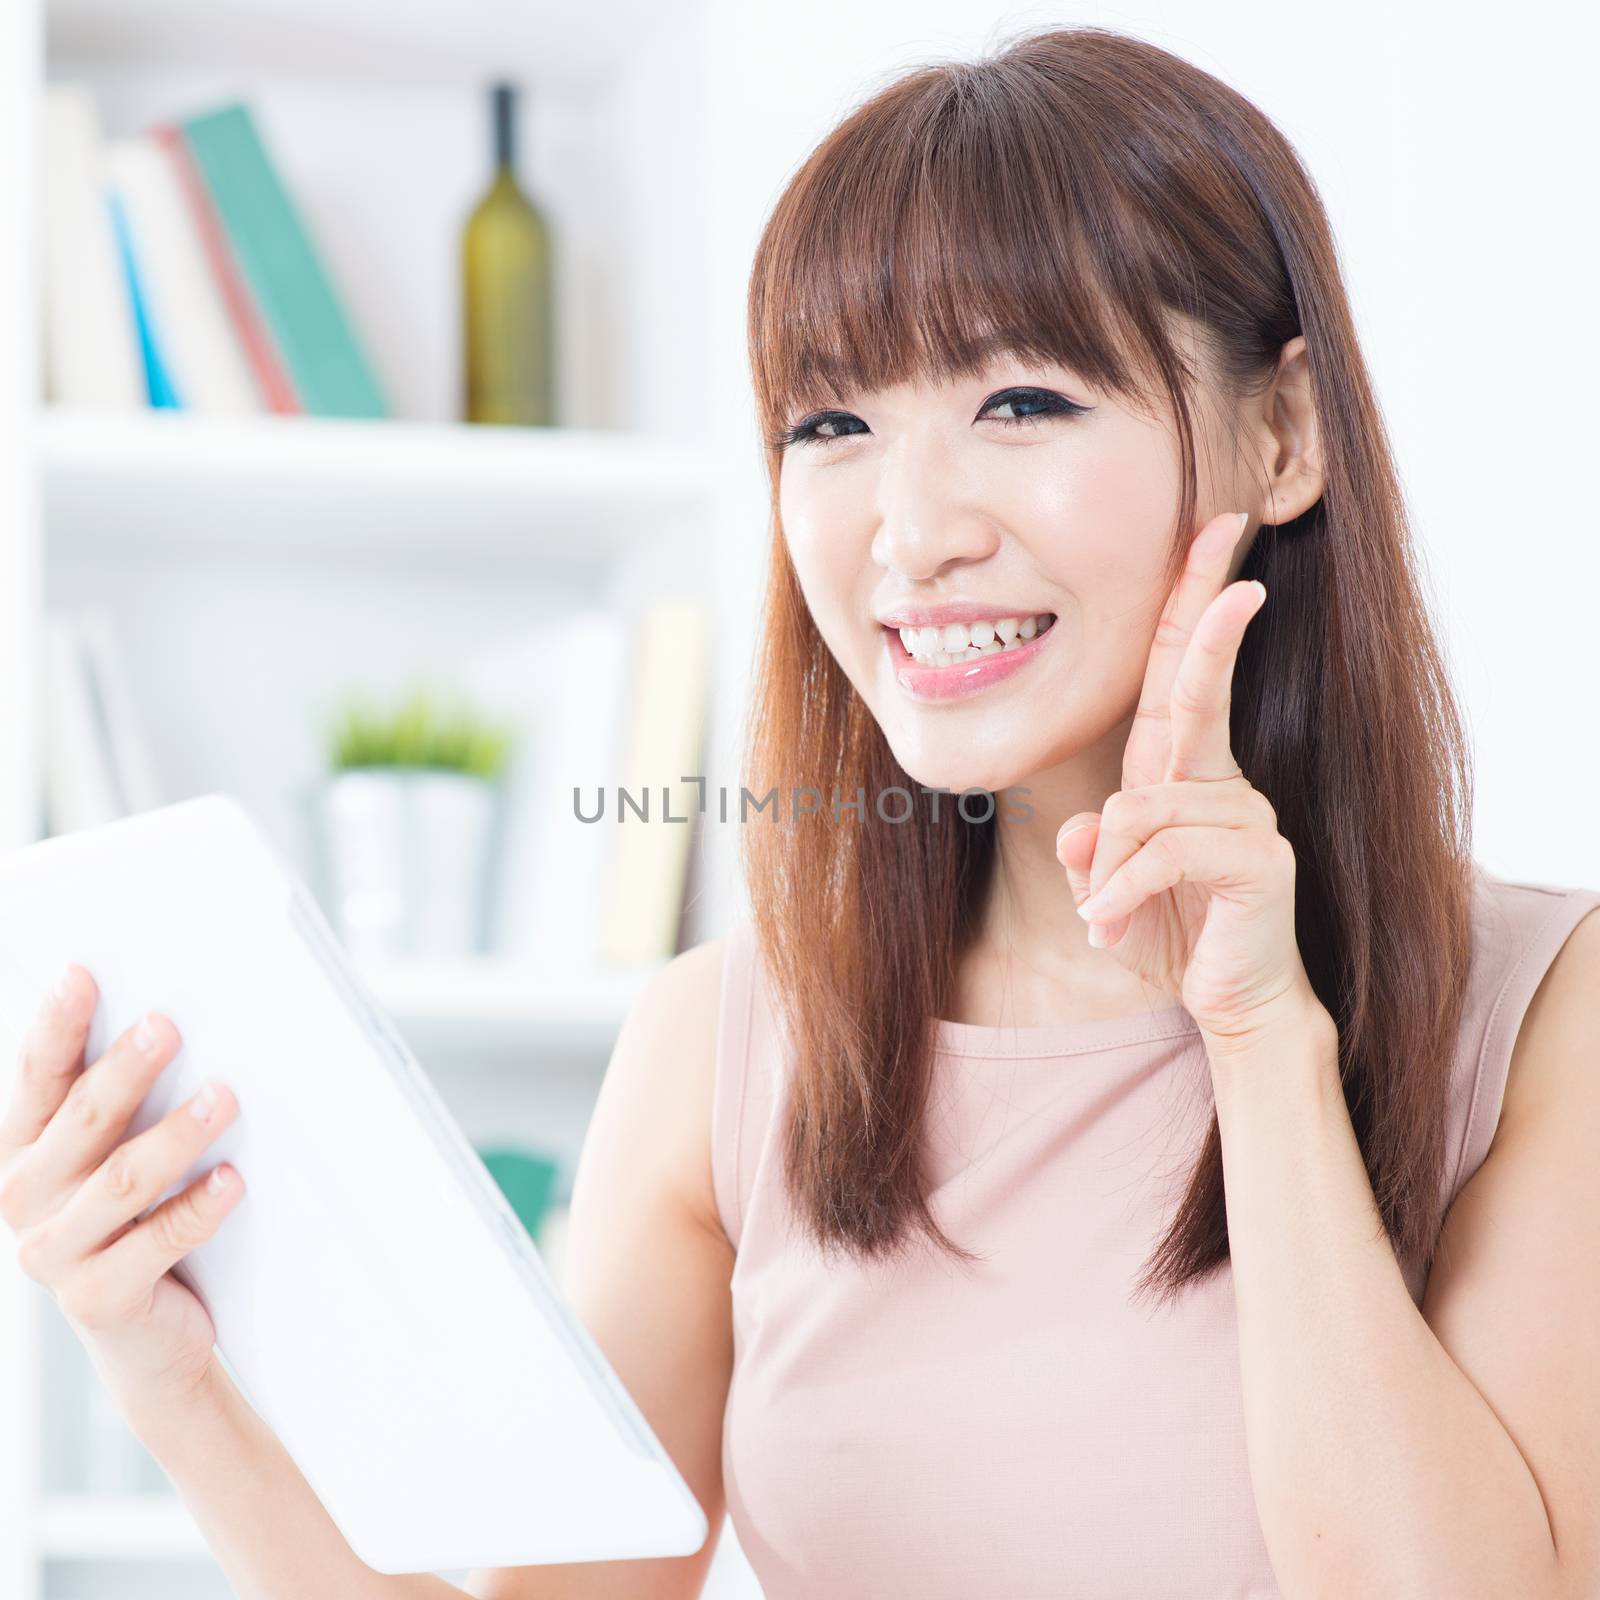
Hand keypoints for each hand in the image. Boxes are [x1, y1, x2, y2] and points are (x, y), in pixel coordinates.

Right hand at [0, 965, 241, 1422]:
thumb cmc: (141, 1222)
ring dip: (176, 1135)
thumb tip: (171, 1020)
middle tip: (168, 1026)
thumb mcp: (119, 1158)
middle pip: (83, 1120)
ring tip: (224, 1098)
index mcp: (23, 1152)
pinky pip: (157, 1242)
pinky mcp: (99, 1298)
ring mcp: (56, 1253)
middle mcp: (26, 1200)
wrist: (149, 1340)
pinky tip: (233, 1180)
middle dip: (125, 1068)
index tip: (81, 975)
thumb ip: (125, 1103)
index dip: (56, 1026)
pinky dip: (198, 1207)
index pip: (36, 1078)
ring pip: (122, 1180)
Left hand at [1057, 510, 1325, 1052]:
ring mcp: (1245, 818)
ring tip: (1105, 920)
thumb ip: (1091, 853)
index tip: (1215, 535)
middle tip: (1225, 532)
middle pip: (1196, 690)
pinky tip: (1110, 928)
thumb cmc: (1175, 932)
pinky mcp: (1258, 861)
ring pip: (1139, 810)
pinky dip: (1122, 892)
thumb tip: (1078, 834)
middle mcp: (1219, 783)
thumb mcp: (1110, 889)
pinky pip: (1163, 853)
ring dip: (1106, 873)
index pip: (1180, 679)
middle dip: (1204, 613)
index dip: (1193, 608)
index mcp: (1181, 775)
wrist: (1235, 1002)